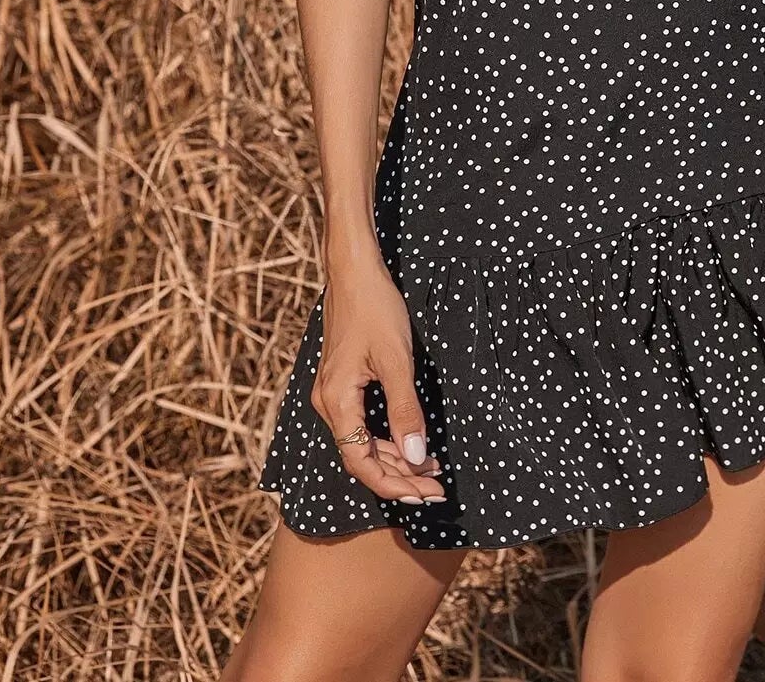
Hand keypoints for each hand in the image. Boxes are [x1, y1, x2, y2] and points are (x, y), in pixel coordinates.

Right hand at [310, 249, 445, 504]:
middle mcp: (328, 403)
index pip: (360, 462)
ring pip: (361, 441)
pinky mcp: (342, 383)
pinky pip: (361, 423)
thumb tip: (416, 457)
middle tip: (436, 487)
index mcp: (336, 401)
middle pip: (361, 457)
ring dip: (395, 458)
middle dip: (399, 475)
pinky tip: (411, 442)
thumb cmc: (376, 309)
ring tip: (431, 468)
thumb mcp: (398, 361)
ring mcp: (333, 394)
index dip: (393, 483)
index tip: (426, 493)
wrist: (354, 271)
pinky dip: (386, 437)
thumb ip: (405, 411)